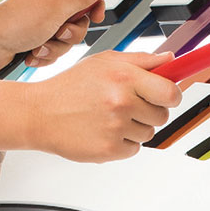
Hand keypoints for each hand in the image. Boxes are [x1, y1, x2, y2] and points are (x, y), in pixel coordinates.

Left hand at [0, 0, 106, 73]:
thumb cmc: (15, 22)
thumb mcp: (55, 9)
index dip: (94, 3)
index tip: (96, 16)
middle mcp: (50, 5)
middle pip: (80, 20)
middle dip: (71, 33)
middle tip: (58, 31)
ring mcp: (43, 24)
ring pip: (67, 40)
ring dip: (55, 47)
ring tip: (39, 45)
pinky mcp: (36, 41)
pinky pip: (54, 52)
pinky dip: (44, 55)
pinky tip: (31, 53)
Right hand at [26, 50, 181, 162]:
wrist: (38, 113)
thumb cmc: (70, 86)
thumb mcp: (103, 62)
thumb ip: (141, 60)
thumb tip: (170, 60)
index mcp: (124, 76)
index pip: (170, 93)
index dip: (170, 95)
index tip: (164, 96)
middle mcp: (122, 102)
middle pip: (162, 116)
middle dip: (149, 111)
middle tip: (125, 105)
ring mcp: (116, 128)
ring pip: (148, 133)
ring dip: (134, 128)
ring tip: (108, 117)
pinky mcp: (109, 150)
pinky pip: (133, 149)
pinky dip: (122, 143)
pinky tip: (102, 131)